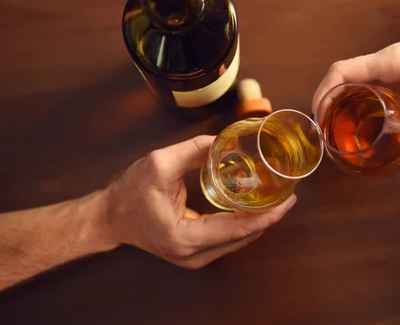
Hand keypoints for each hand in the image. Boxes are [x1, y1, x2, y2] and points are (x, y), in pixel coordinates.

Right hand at [101, 135, 296, 268]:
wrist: (110, 216)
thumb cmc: (129, 193)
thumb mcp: (159, 164)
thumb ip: (194, 150)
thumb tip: (225, 141)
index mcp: (186, 238)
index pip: (238, 229)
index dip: (268, 214)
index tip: (289, 199)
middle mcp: (194, 255)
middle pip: (244, 237)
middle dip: (269, 215)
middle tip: (288, 192)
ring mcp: (195, 258)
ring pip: (239, 240)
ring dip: (259, 219)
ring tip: (277, 197)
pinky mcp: (196, 252)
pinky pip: (229, 239)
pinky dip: (244, 223)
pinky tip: (255, 205)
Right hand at [312, 12, 399, 167]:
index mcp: (390, 62)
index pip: (343, 72)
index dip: (323, 92)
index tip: (315, 116)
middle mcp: (387, 67)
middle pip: (346, 85)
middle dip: (332, 110)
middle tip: (330, 139)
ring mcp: (396, 75)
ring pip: (363, 94)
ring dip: (353, 115)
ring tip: (350, 145)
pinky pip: (383, 101)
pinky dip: (376, 119)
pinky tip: (382, 141)